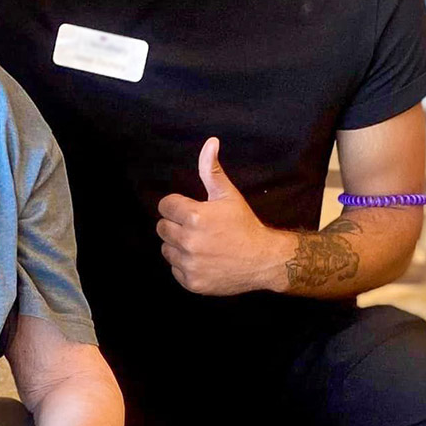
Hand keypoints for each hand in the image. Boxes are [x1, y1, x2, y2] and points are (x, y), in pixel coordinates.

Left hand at [156, 137, 288, 295]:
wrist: (263, 260)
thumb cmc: (244, 225)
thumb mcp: (228, 195)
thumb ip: (212, 169)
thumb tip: (210, 142)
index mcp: (195, 217)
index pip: (165, 206)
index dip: (177, 206)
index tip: (191, 210)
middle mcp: (189, 241)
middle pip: (162, 227)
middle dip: (175, 224)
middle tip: (196, 227)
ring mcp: (189, 264)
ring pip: (166, 249)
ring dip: (178, 245)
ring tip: (200, 243)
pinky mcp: (191, 283)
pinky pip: (174, 269)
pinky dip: (184, 265)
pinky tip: (202, 260)